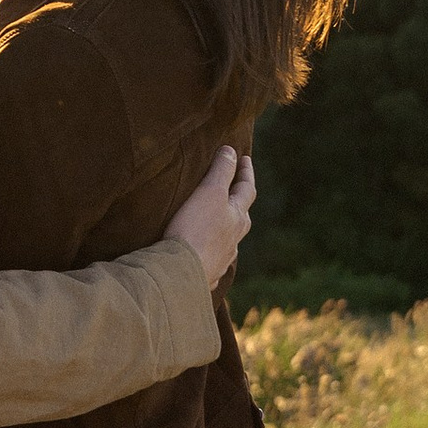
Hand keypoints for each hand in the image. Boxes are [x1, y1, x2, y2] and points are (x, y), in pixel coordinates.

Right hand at [170, 145, 257, 291]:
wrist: (180, 273)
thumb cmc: (195, 229)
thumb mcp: (209, 192)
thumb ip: (221, 171)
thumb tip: (232, 152)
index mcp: (237, 217)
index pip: (247, 189)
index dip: (245, 172)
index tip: (244, 157)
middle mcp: (234, 240)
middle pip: (242, 217)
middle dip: (240, 202)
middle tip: (236, 191)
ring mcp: (221, 260)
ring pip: (230, 242)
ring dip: (227, 230)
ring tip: (220, 225)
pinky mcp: (206, 276)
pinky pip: (214, 262)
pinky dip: (212, 254)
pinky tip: (205, 256)